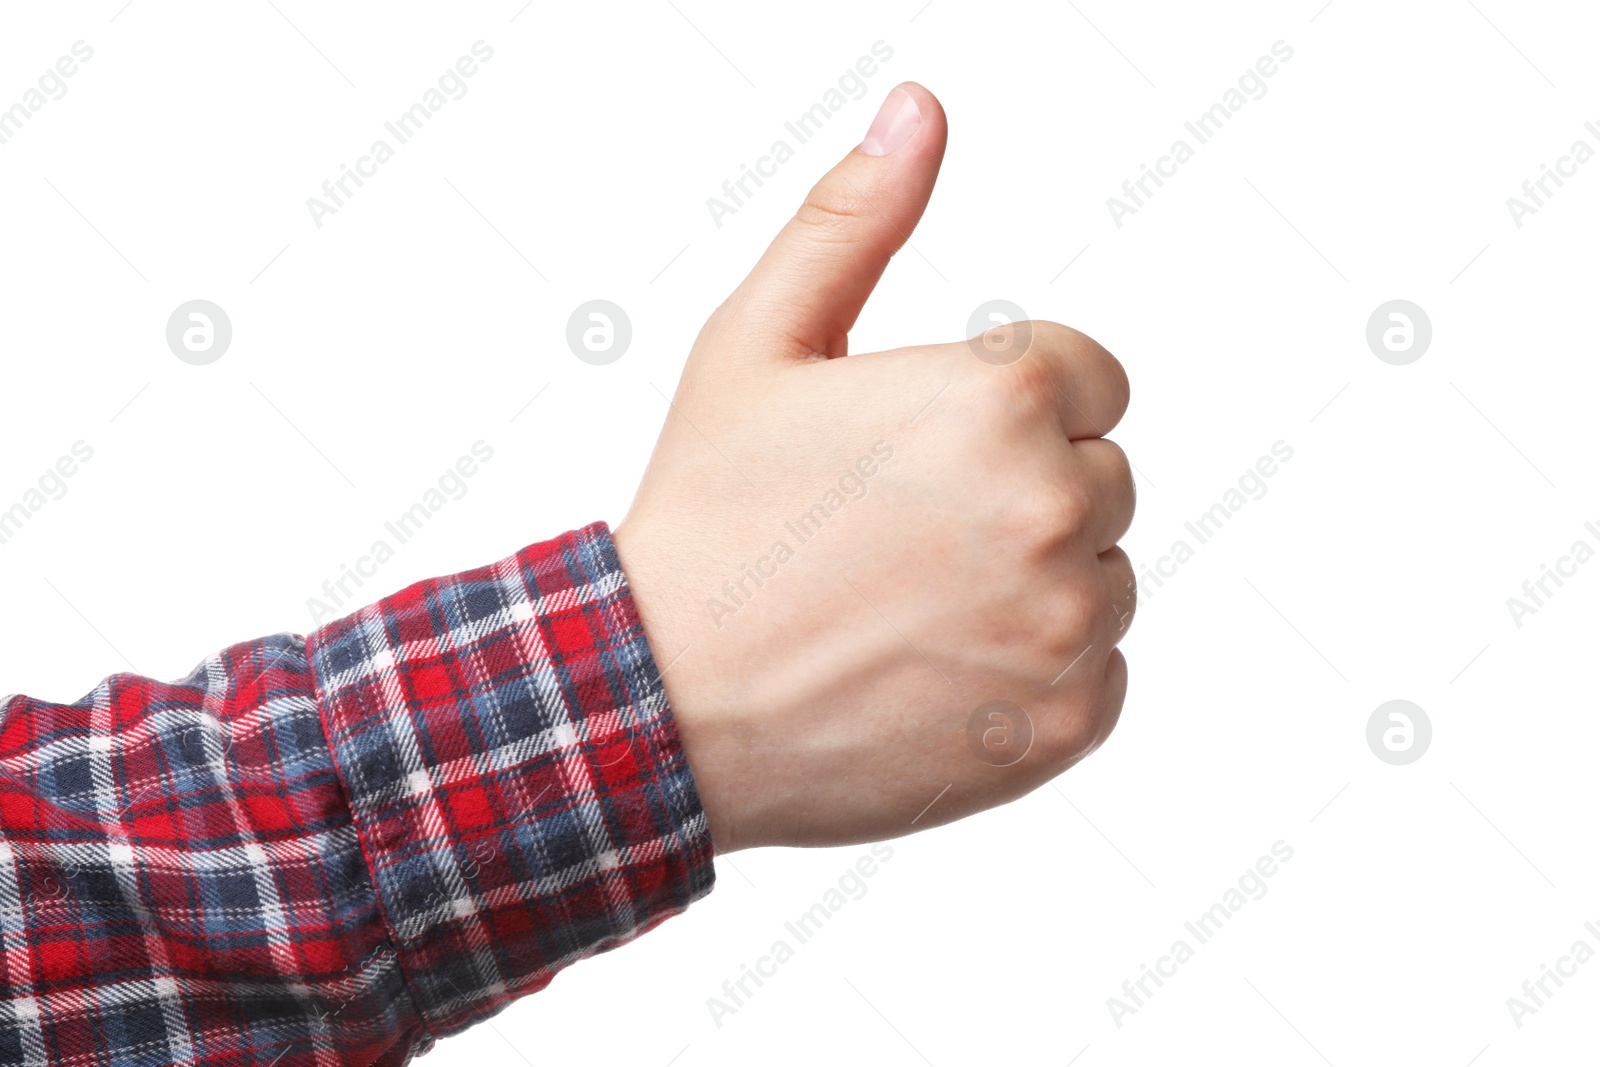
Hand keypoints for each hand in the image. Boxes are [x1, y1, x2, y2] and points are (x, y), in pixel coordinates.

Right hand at [613, 82, 1133, 852]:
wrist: (666, 702)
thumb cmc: (709, 518)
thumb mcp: (759, 343)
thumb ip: (853, 221)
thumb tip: (916, 112)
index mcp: (1003, 394)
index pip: (1088, 381)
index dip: (1002, 411)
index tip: (922, 458)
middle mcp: (1057, 503)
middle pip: (1100, 476)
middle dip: (1020, 492)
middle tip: (902, 540)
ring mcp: (1070, 623)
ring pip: (1104, 576)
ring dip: (1034, 587)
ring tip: (912, 609)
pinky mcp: (1070, 721)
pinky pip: (1101, 673)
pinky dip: (1039, 677)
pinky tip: (937, 674)